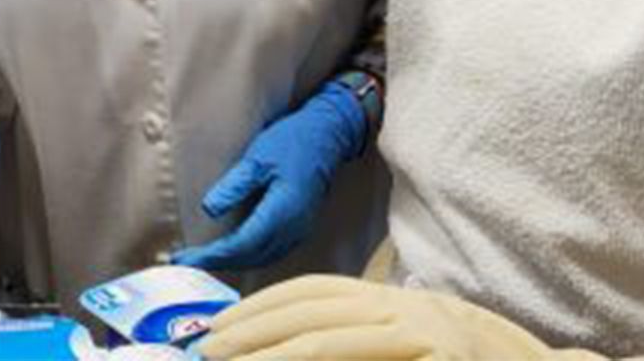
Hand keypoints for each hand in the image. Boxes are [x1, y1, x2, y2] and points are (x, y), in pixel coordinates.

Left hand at [172, 81, 367, 271]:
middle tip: (185, 262)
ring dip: (232, 263)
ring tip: (203, 260)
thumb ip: (234, 185)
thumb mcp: (258, 158)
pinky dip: (248, 257)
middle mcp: (293, 228)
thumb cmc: (291, 142)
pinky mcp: (300, 229)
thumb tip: (208, 210)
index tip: (185, 258)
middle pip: (251, 258)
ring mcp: (299, 231)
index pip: (242, 244)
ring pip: (262, 259)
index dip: (212, 255)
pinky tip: (232, 253)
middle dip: (217, 262)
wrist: (326, 137)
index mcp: (282, 211)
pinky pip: (271, 253)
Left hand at [198, 276, 596, 360]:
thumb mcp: (416, 349)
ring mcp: (424, 331)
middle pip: (313, 307)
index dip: (264, 305)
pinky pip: (360, 355)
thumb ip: (370, 346)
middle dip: (254, 326)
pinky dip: (315, 360)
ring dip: (272, 352)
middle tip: (208, 351)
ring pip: (329, 335)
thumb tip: (308, 351)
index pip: (317, 291)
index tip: (222, 327)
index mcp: (400, 302)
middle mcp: (409, 307)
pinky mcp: (435, 353)